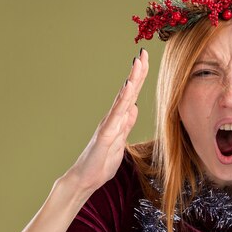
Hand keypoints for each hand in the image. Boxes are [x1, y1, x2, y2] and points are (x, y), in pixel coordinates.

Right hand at [64, 49, 148, 192]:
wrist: (85, 179)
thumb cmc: (101, 162)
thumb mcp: (121, 142)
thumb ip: (126, 125)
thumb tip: (134, 108)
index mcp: (118, 120)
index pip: (131, 95)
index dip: (139, 78)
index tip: (145, 60)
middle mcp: (112, 119)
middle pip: (128, 91)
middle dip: (137, 72)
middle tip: (143, 52)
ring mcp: (108, 125)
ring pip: (122, 99)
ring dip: (131, 81)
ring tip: (137, 63)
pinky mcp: (105, 136)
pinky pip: (115, 116)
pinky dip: (122, 101)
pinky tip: (128, 89)